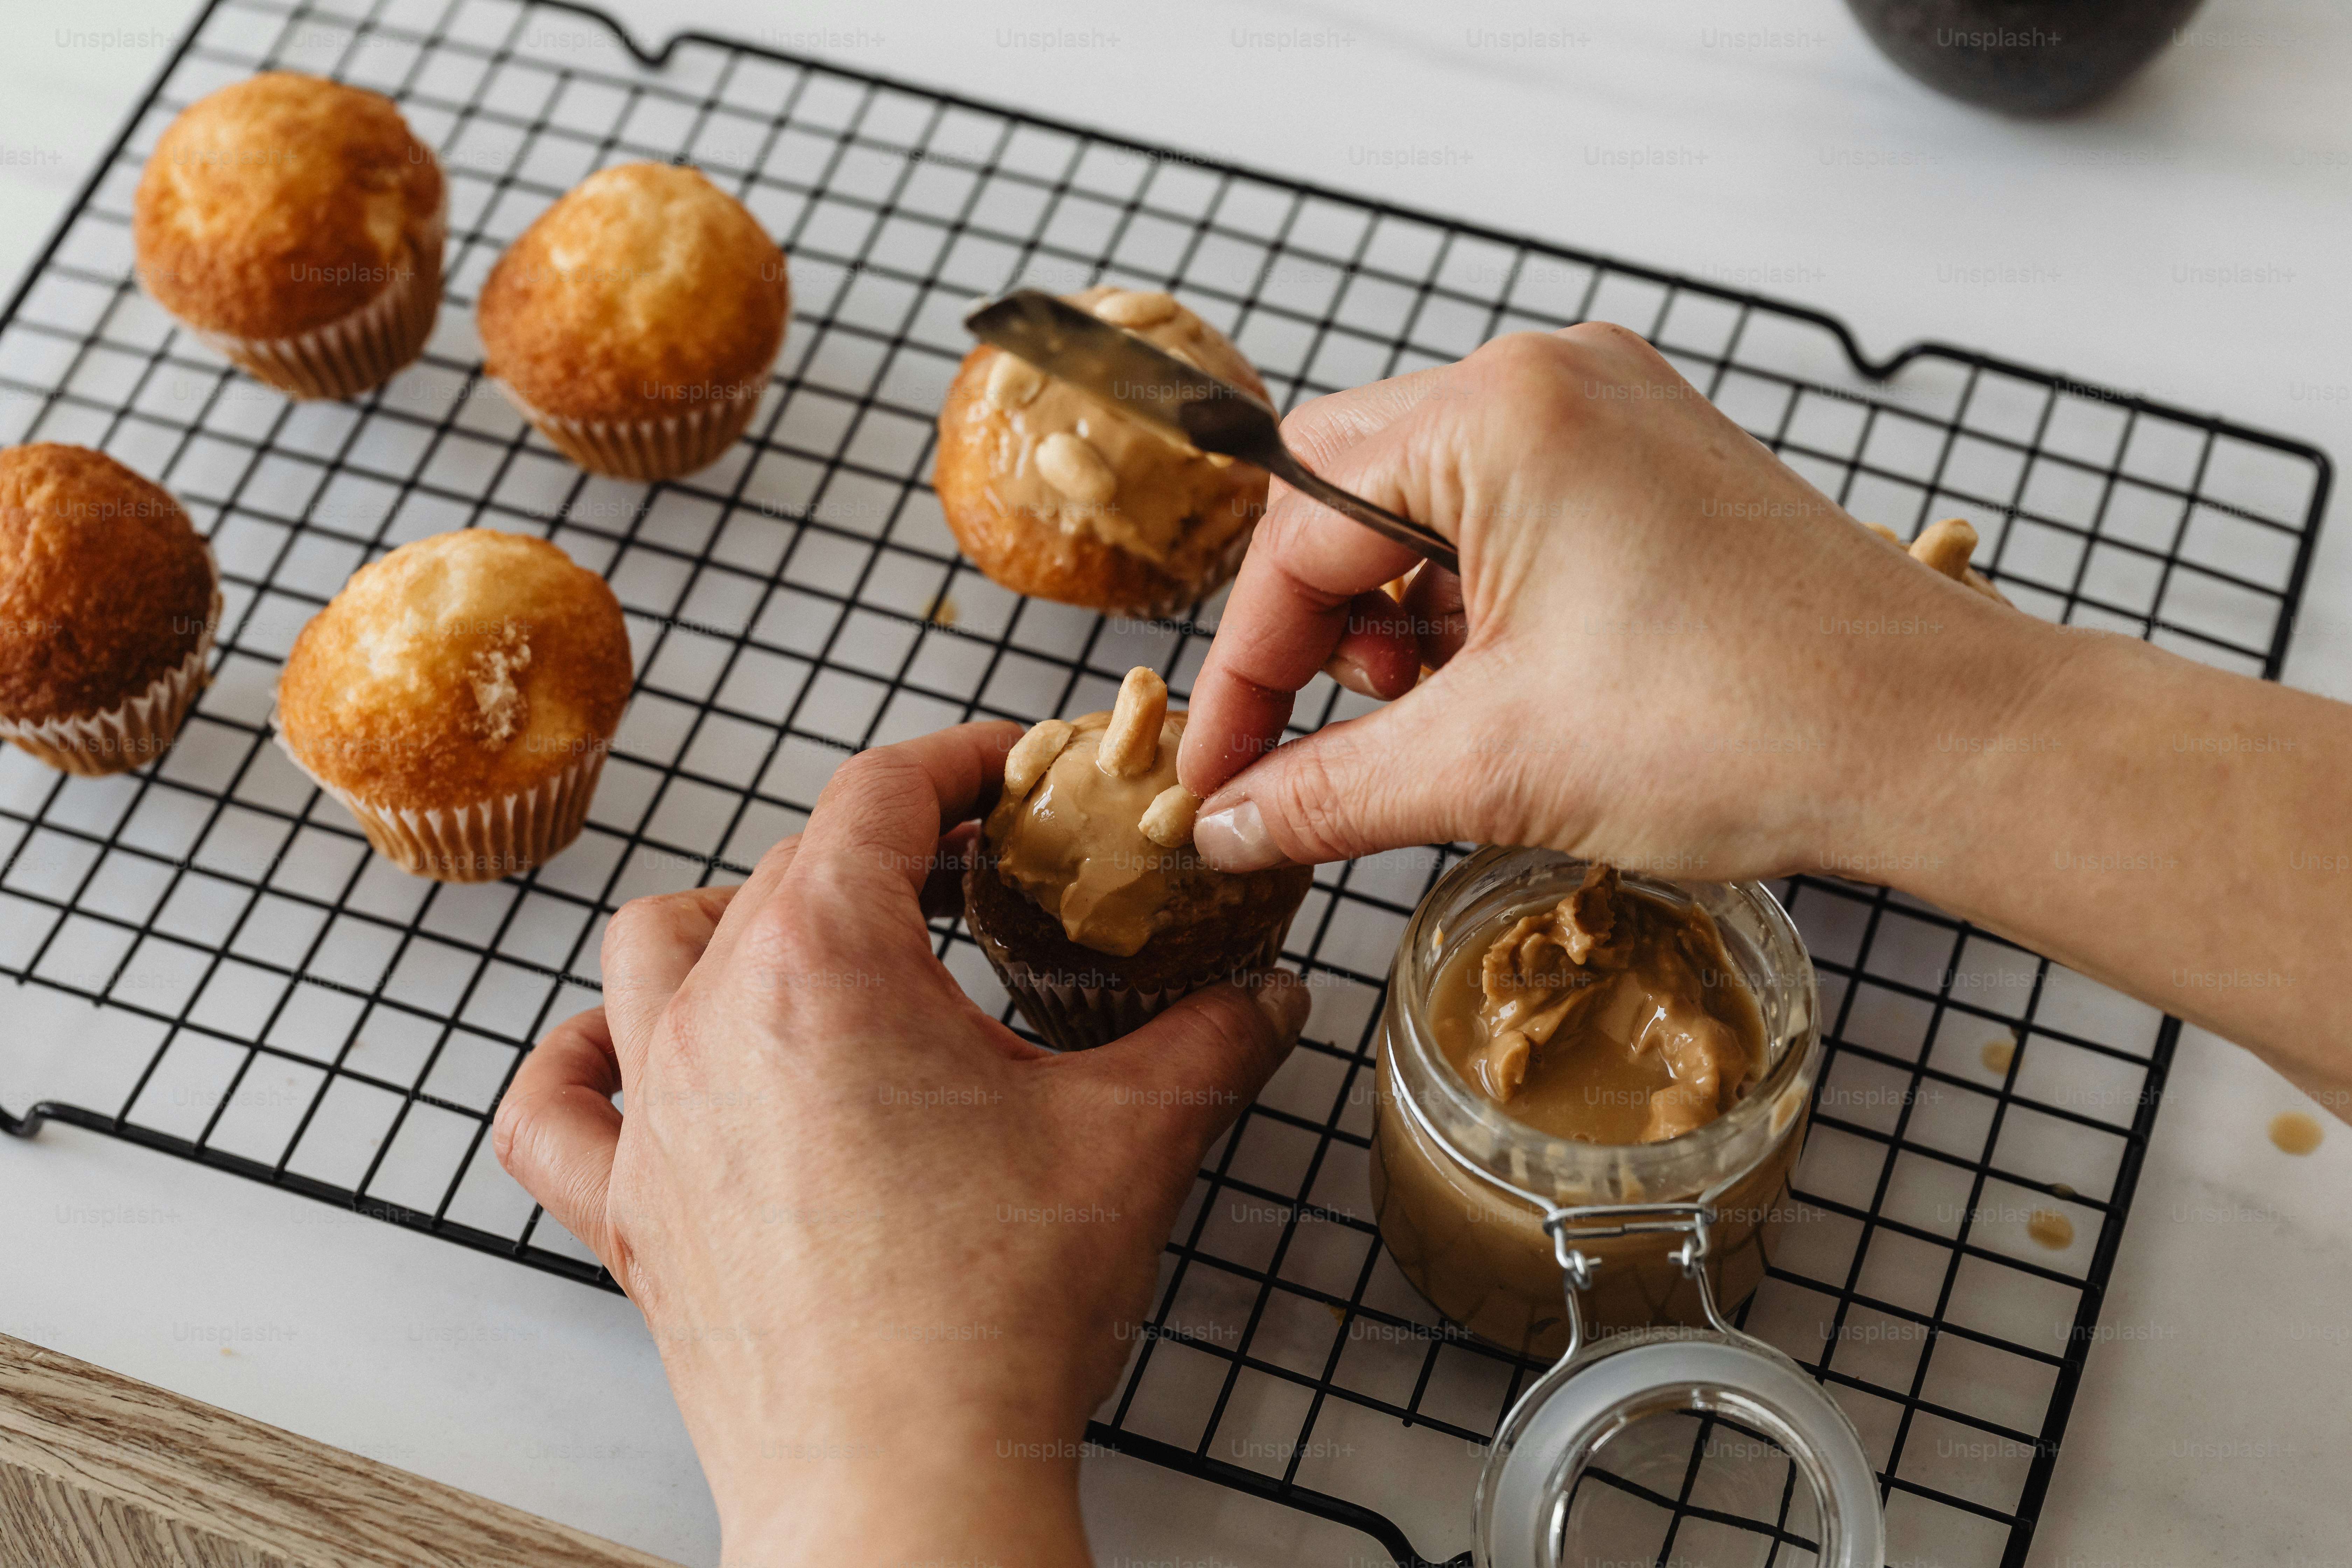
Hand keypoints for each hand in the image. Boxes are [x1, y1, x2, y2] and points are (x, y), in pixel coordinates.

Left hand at [492, 723, 1309, 1566]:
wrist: (906, 1482)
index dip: (956, 760)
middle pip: (782, 867)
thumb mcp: (1136, 1138)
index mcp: (827, 965)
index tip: (1006, 768)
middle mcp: (716, 1020)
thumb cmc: (993, 1316)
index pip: (880, 793)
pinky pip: (553, 1112)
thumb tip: (1265, 996)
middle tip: (969, 883)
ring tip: (815, 952)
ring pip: (651, 951)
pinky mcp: (631, 1214)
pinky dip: (583, 1067)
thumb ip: (1211, 1039)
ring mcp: (658, 1117)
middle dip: (881, 854)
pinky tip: (622, 1056)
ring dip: (730, 926)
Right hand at [1177, 323, 2072, 884]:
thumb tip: (1227, 828)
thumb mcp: (1492, 767)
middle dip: (1317, 633)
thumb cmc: (1745, 724)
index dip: (1245, 671)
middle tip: (1320, 736)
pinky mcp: (1656, 467)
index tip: (1218, 774)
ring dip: (1399, 626)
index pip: (1297, 533)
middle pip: (1349, 497)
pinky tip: (1497, 693)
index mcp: (1498, 415)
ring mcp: (1615, 415)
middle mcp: (1553, 382)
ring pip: (1430, 511)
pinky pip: (1512, 519)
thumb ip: (1330, 792)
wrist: (1935, 741)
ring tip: (1431, 721)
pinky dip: (1475, 609)